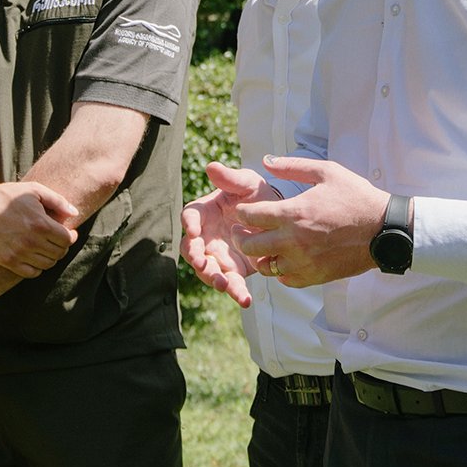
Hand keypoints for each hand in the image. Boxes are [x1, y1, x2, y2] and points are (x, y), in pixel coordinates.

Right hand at [0, 181, 79, 277]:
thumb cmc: (6, 197)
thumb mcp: (34, 190)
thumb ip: (58, 201)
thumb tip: (74, 213)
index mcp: (41, 224)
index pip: (67, 239)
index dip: (71, 236)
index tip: (69, 233)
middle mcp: (32, 241)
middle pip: (59, 253)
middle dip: (62, 247)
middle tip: (58, 240)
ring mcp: (19, 253)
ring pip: (47, 264)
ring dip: (51, 257)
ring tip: (47, 248)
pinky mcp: (8, 261)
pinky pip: (32, 272)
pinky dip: (38, 268)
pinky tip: (35, 257)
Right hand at [179, 162, 278, 306]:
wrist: (277, 217)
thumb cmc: (256, 194)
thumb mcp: (248, 183)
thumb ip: (231, 178)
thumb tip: (211, 166)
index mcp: (204, 212)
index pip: (190, 217)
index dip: (189, 223)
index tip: (194, 230)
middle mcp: (206, 236)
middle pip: (192, 249)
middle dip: (195, 258)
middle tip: (202, 263)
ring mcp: (217, 255)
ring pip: (207, 270)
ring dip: (213, 278)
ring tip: (224, 285)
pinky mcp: (233, 270)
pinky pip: (230, 283)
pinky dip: (235, 292)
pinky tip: (245, 299)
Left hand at [234, 156, 390, 286]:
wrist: (384, 229)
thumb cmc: (356, 197)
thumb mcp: (326, 172)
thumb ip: (292, 166)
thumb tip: (266, 161)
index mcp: (294, 213)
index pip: (250, 216)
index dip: (241, 212)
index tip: (244, 210)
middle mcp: (294, 241)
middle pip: (249, 246)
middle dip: (241, 237)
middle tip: (242, 231)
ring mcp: (304, 262)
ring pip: (265, 266)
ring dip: (260, 256)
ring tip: (265, 245)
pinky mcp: (314, 276)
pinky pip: (285, 280)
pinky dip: (280, 271)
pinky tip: (285, 258)